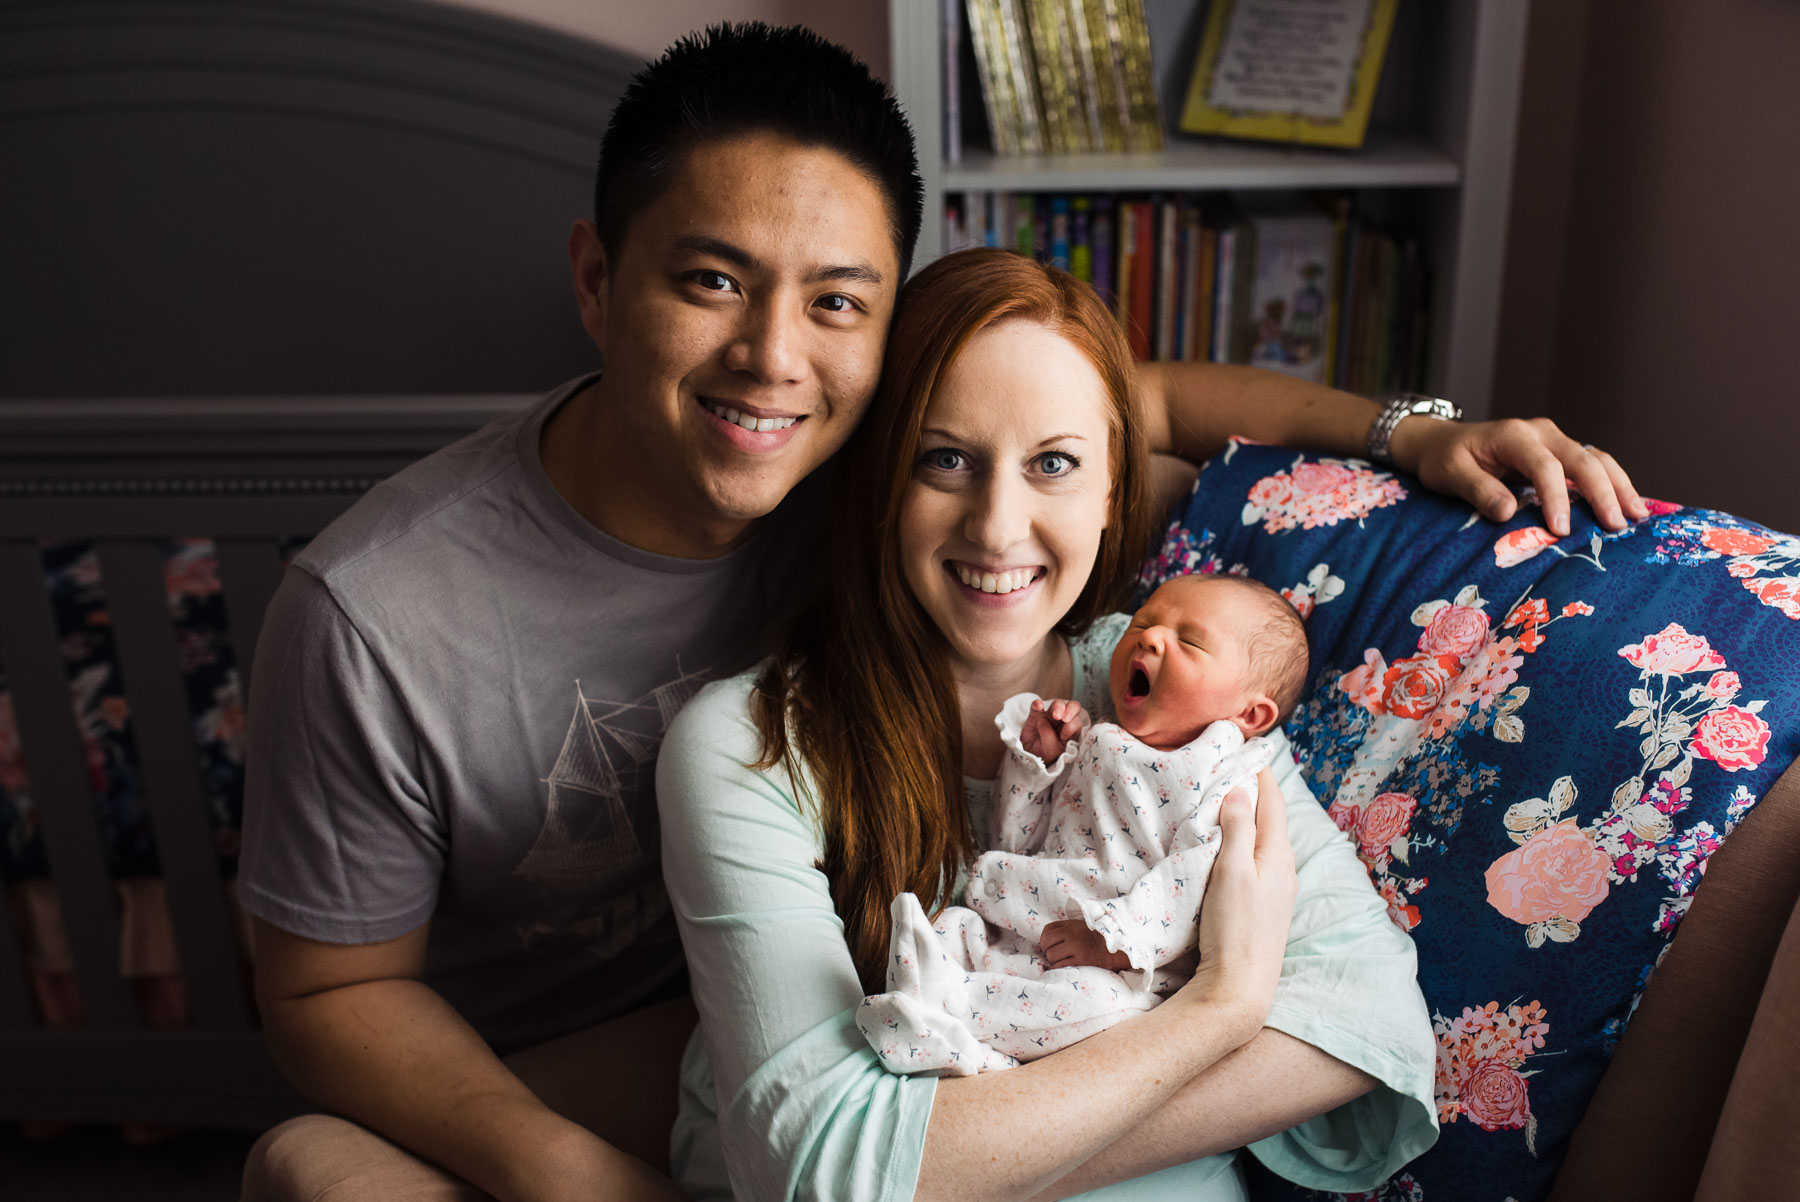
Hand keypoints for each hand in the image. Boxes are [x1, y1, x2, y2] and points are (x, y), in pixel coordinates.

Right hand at [1020, 698, 1086, 763]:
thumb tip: (1043, 722)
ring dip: (1058, 706)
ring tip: (1054, 715)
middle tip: (1063, 718)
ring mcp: (1050, 714)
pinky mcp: (1036, 713)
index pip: (1077, 722)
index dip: (1072, 726)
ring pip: (1058, 704)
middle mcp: (1063, 719)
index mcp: (1071, 730)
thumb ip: (1049, 738)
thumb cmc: (1044, 751)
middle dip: (1070, 710)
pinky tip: (1038, 706)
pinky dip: (1038, 704)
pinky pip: (1037, 705)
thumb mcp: (1050, 751)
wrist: (1028, 752)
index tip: (1063, 735)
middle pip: (1073, 707)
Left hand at [1041, 919, 1130, 971]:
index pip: (1047, 930)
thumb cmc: (1098, 939)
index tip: (1049, 946)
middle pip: (1046, 944)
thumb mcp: (1082, 926)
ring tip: (1062, 961)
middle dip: (1047, 951)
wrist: (1118, 949)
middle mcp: (1073, 935)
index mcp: (1072, 925)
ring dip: (1054, 961)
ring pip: (1052, 956)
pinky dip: (1059, 968)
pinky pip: (1060, 966)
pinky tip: (1065, 967)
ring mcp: (1077, 948)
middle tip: (1054, 955)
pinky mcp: (1082, 961)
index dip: (1044, 940)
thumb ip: (1066, 929)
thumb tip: (1046, 938)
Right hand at [1174, 768, 1294, 1044]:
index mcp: (1278, 854)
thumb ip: (1236, 829)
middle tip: (1228, 765)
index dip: (1259, 771)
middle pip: (1270, 817)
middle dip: (1252, 789)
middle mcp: (1283, 868)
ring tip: (1224, 796)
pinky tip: (1226, 844)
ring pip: (1262, 839)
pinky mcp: (1263, 905)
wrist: (1240, 989)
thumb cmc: (1235, 929)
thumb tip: (1240, 789)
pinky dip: (1242, 840)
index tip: (1243, 747)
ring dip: (1246, 816)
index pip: (1272, 800)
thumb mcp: (1232, 872)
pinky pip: (1255, 858)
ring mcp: (1275, 889)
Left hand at [1391, 415, 1648, 536]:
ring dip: (1619, 486)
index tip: (1562, 530)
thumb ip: (1479, 490)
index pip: (1545, 466)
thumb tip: (1509, 513)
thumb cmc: (1446, 459)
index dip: (1557, 498)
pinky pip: (1592, 465)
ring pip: (1596, 459)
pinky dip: (1612, 484)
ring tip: (1637, 517)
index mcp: (1514, 435)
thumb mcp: (1451, 474)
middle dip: (1603, 492)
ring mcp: (1554, 441)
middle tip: (1618, 526)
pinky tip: (1627, 506)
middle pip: (1582, 459)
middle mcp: (1541, 433)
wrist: (1443, 443)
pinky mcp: (1560, 453)